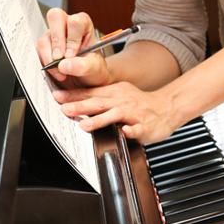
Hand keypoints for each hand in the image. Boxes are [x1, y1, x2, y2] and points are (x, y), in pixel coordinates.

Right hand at [37, 8, 110, 88]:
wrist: (86, 76)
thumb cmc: (92, 65)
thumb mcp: (94, 67)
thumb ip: (82, 65)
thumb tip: (64, 65)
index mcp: (83, 24)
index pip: (75, 21)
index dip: (72, 38)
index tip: (71, 54)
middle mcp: (67, 25)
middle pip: (55, 17)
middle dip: (56, 40)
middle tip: (60, 58)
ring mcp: (54, 34)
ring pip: (44, 38)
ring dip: (50, 58)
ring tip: (61, 71)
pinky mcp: (45, 46)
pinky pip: (39, 52)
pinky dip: (46, 64)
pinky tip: (57, 72)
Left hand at [53, 82, 175, 143]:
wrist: (166, 108)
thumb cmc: (140, 104)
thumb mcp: (120, 94)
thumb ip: (100, 99)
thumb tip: (75, 101)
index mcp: (115, 92)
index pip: (91, 93)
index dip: (74, 95)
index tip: (57, 97)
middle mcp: (123, 101)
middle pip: (99, 102)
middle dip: (81, 106)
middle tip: (65, 109)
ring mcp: (134, 113)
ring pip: (115, 115)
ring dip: (100, 120)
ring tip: (85, 126)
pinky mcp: (144, 125)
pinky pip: (137, 128)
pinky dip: (130, 130)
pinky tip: (125, 131)